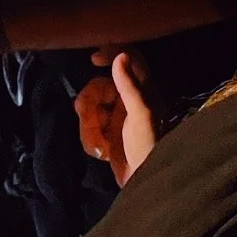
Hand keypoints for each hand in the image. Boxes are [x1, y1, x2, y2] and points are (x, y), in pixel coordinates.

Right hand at [74, 48, 159, 185]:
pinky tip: (100, 151)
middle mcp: (129, 99)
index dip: (111, 53)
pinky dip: (90, 137)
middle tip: (88, 116)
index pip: (129, 58)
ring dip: (89, 125)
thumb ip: (130, 86)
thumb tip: (120, 56)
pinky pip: (89, 125)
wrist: (144, 182)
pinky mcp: (107, 132)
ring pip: (90, 106)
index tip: (94, 61)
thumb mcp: (141, 115)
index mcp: (143, 90)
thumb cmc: (148, 147)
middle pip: (100, 85)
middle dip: (90, 102)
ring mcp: (116, 117)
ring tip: (98, 144)